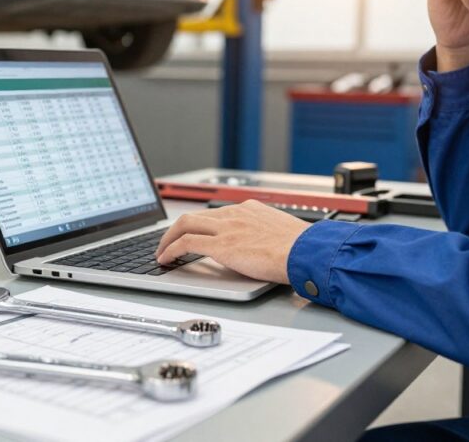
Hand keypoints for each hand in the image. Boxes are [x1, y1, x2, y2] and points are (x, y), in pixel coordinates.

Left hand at [154, 200, 311, 283]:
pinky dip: (171, 249)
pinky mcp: (222, 245)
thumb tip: (257, 247)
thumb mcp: (279, 233)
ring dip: (168, 239)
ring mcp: (227, 228)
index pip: (214, 213)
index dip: (198, 224)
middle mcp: (235, 214)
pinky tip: (165, 259)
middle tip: (167, 242)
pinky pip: (186, 243)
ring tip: (162, 252)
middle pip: (194, 216)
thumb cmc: (301, 248)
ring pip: (185, 225)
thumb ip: (262, 235)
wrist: (306, 252)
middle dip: (176, 229)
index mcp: (249, 209)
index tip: (192, 233)